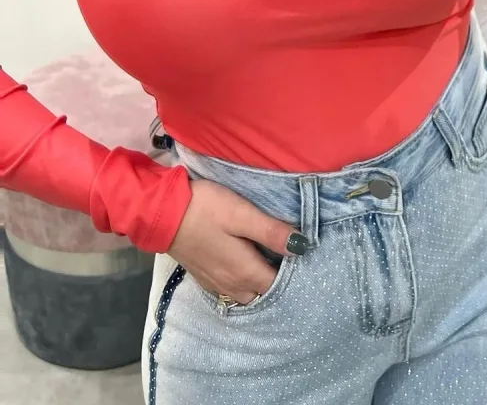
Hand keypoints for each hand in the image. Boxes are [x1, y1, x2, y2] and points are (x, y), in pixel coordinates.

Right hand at [167, 179, 306, 304]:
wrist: (162, 213)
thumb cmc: (206, 209)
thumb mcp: (242, 215)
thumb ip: (271, 232)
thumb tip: (302, 247)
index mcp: (245, 272)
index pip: (278, 285)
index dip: (294, 274)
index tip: (305, 258)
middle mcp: (231, 285)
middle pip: (263, 294)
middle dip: (278, 283)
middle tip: (291, 261)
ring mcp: (216, 283)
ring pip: (246, 295)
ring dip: (259, 285)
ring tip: (271, 263)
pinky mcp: (204, 276)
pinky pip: (230, 290)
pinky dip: (243, 285)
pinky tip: (247, 267)